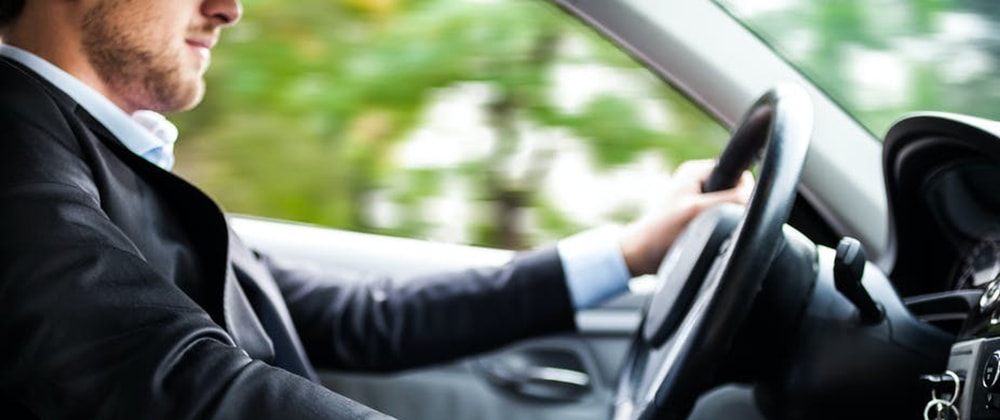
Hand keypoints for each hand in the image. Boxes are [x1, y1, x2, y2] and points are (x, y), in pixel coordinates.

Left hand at [618, 159, 753, 275]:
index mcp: (696, 171)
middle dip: (732, 209)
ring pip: (730, 208)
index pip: (737, 174)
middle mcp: (698, 182)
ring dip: (725, 221)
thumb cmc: (661, 233)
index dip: (742, 193)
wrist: (640, 256)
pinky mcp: (698, 216)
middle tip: (713, 225)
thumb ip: (728, 200)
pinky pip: (722, 220)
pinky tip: (708, 238)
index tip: (733, 211)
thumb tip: (753, 196)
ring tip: (706, 232)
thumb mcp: (697, 211)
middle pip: (736, 193)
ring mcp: (698, 199)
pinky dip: (720, 229)